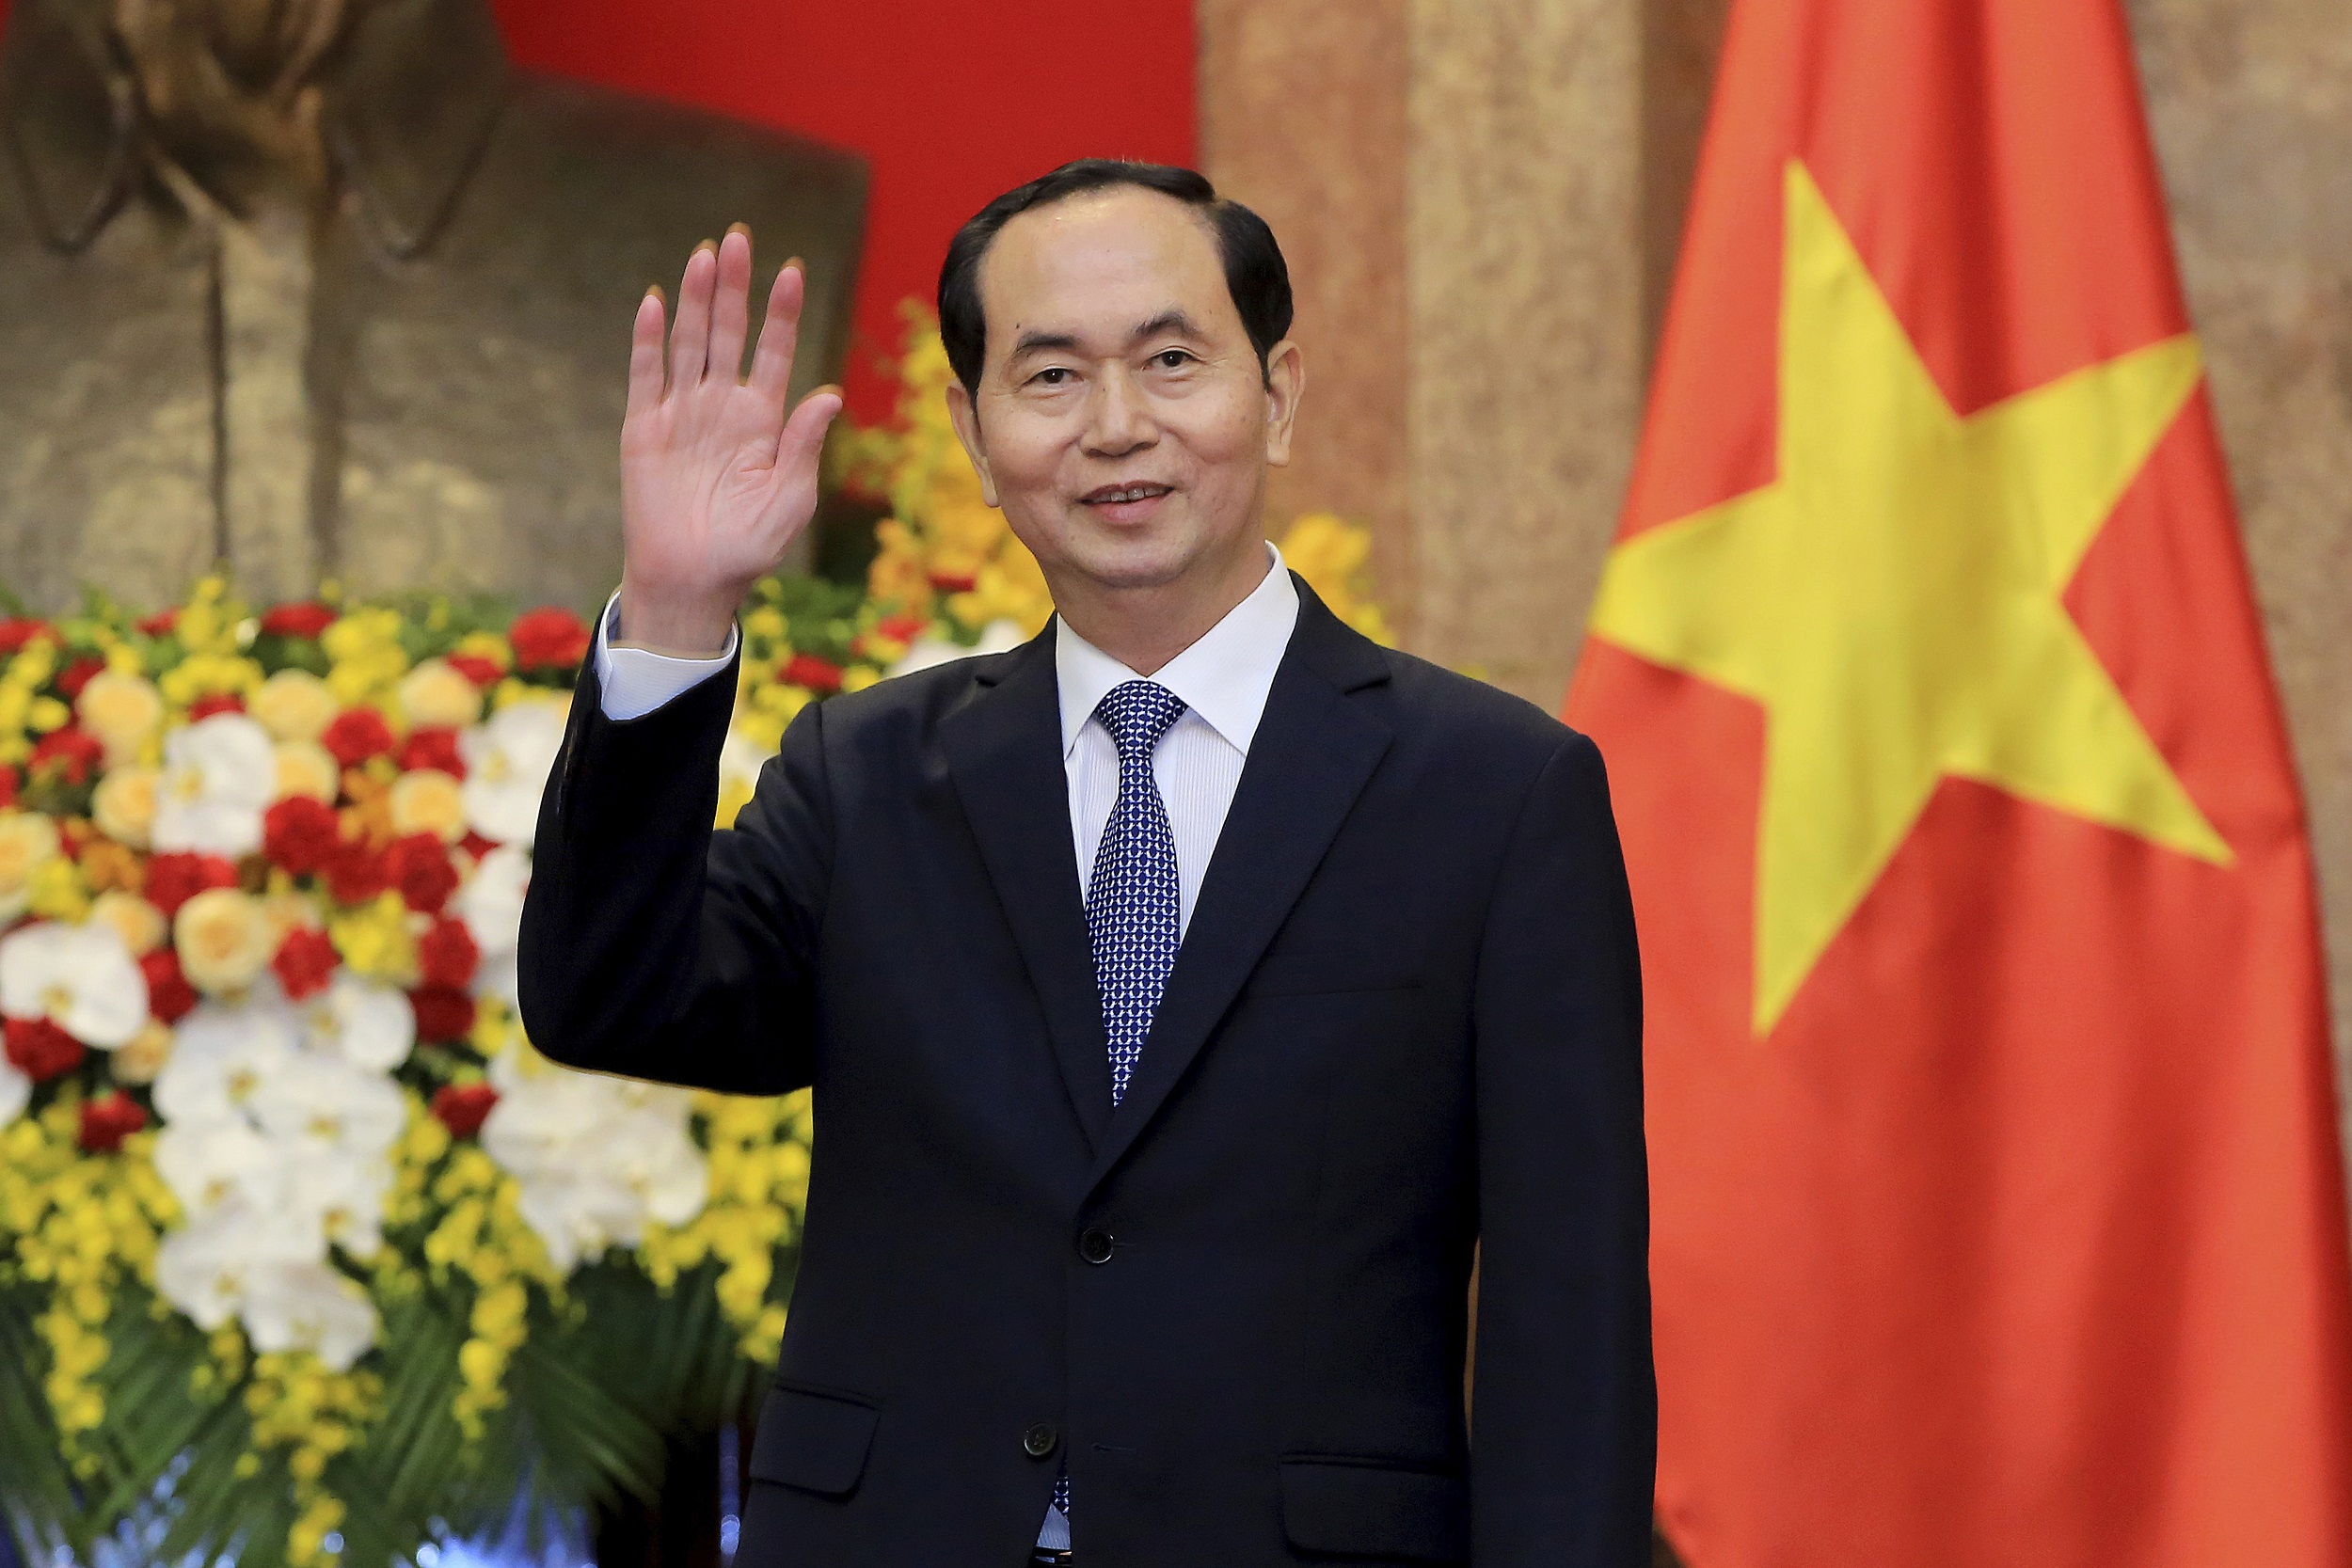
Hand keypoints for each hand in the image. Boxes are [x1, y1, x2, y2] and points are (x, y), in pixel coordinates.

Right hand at [618, 227, 842, 652]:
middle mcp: (723, 407)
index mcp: (764, 420)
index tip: (793, 270)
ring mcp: (682, 413)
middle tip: (739, 238)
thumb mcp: (790, 498)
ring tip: (704, 255)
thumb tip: (831, 395)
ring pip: (690, 344)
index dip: (783, 313)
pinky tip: (657, 302)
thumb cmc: (748, 546)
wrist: (693, 580)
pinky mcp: (644, 428)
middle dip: (735, 287)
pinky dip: (651, 340)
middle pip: (729, 333)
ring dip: (696, 299)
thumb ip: (805, 445)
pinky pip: (646, 375)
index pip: (775, 352)